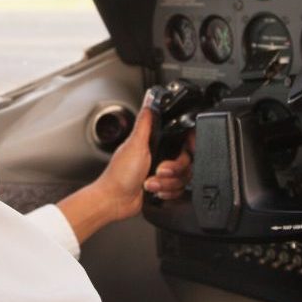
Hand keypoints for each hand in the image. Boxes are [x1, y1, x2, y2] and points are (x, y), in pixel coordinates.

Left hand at [93, 93, 192, 220]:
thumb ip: (145, 122)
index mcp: (153, 142)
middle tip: (158, 171)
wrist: (116, 202)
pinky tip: (154, 191)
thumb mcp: (135, 144)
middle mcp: (160, 156)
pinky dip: (167, 193)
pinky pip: (178, 190)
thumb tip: (150, 99)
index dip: (186, 149)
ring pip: (182, 178)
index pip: (183, 142)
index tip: (182, 155)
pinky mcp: (163, 188)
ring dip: (166, 184)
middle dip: (172, 171)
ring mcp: (162, 173)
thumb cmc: (120, 175)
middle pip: (185, 162)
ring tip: (150, 183)